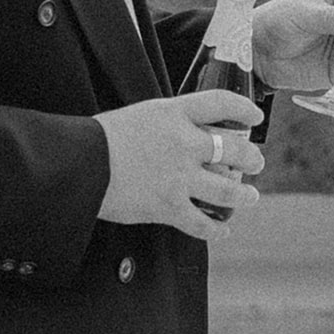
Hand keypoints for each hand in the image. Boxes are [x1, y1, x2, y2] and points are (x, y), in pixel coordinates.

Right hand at [93, 91, 265, 238]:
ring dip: (243, 196)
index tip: (255, 116)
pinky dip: (215, 230)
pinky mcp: (168, 206)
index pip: (221, 103)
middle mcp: (184, 143)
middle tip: (256, 163)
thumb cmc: (100, 138)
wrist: (77, 163)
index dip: (244, 108)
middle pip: (234, 148)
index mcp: (175, 114)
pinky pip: (202, 223)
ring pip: (228, 190)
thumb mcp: (140, 115)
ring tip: (250, 197)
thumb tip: (188, 132)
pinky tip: (221, 230)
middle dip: (251, 158)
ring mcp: (179, 177)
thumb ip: (168, 123)